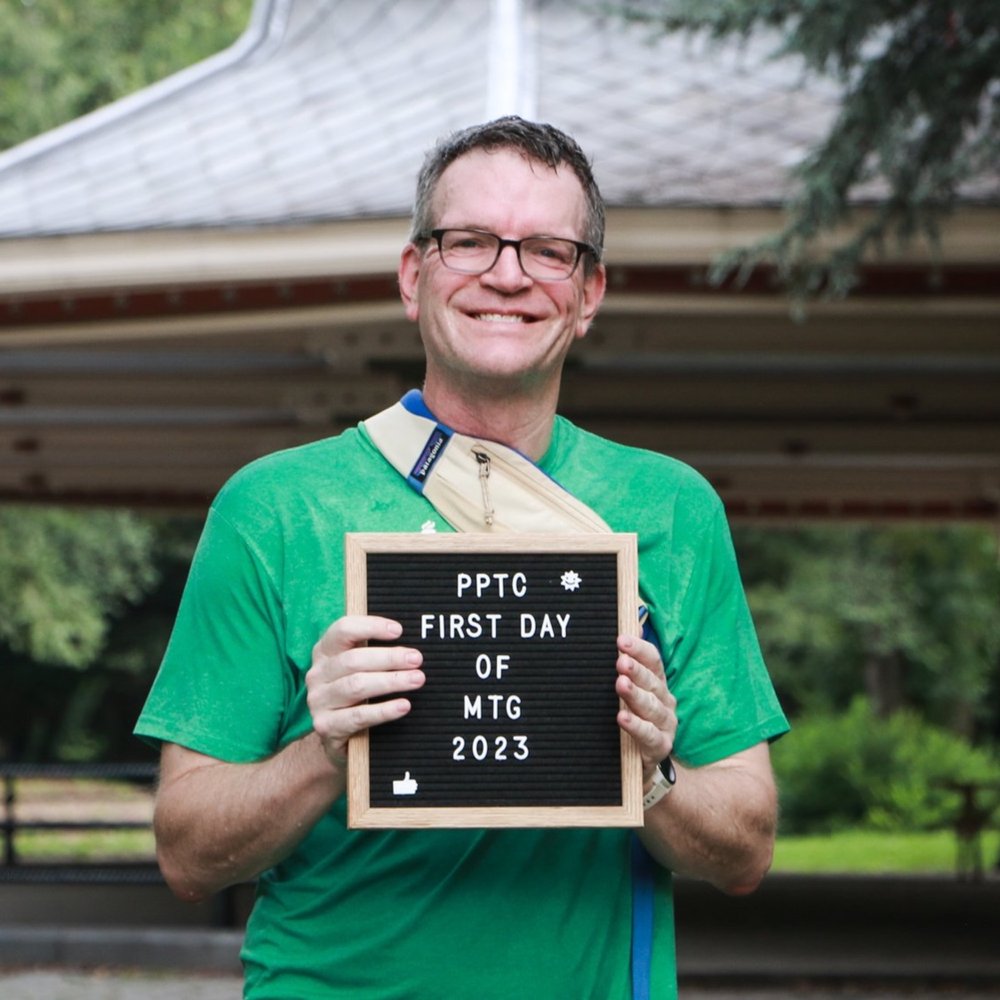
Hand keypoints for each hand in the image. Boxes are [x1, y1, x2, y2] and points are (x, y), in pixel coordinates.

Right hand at [306, 615, 424, 764]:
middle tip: (416, 659)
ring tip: (417, 679)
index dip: (371, 626)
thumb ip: (375, 651)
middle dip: (389, 658)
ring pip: (356, 686)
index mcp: (324, 651)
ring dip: (391, 681)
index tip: (399, 630)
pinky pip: (358, 716)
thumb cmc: (355, 692)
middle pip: (353, 659)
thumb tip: (409, 644)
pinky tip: (404, 705)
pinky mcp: (326, 726)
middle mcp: (317, 673)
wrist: (337, 734)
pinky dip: (384, 710)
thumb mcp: (358, 667)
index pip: (343, 629)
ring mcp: (318, 701)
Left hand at [615, 633, 675, 783]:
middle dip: (636, 670)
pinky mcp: (660, 747)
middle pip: (652, 682)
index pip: (653, 661)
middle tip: (621, 661)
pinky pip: (648, 734)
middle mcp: (665, 701)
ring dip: (635, 695)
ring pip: (651, 707)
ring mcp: (665, 724)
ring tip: (620, 684)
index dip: (639, 649)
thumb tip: (630, 626)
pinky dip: (635, 726)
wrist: (640, 763)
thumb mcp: (631, 690)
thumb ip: (629, 661)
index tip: (621, 640)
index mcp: (657, 683)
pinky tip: (621, 717)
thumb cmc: (635, 718)